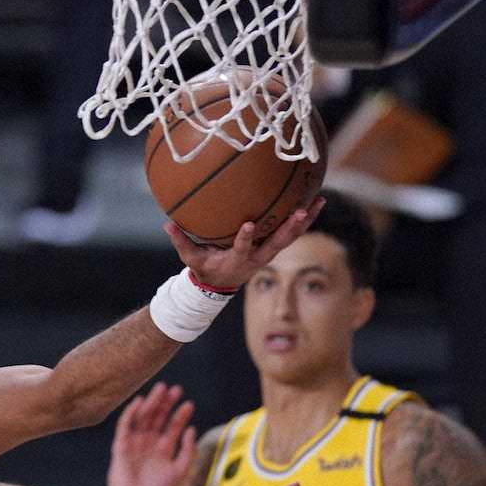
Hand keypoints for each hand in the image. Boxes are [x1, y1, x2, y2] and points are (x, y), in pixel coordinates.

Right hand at [106, 382, 196, 485]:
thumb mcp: (179, 471)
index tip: (188, 403)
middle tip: (175, 389)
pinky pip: (125, 426)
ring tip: (160, 389)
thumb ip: (187, 451)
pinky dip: (130, 413)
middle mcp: (149, 442)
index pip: (172, 426)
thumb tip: (192, 430)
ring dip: (151, 403)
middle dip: (166, 403)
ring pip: (143, 417)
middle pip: (158, 417)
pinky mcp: (121, 446)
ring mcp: (135, 442)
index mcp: (163, 448)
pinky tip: (139, 402)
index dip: (180, 415)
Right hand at [166, 196, 324, 290]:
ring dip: (305, 221)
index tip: (249, 225)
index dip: (246, 239)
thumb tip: (167, 223)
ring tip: (318, 201)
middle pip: (277, 244)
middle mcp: (258, 257)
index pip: (243, 249)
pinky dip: (305, 220)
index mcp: (238, 260)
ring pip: (290, 237)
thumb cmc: (205, 268)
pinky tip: (315, 202)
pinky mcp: (274, 246)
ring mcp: (269, 253)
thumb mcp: (191, 259)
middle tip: (300, 212)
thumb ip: (181, 242)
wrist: (221, 284)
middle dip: (289, 229)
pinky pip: (293, 233)